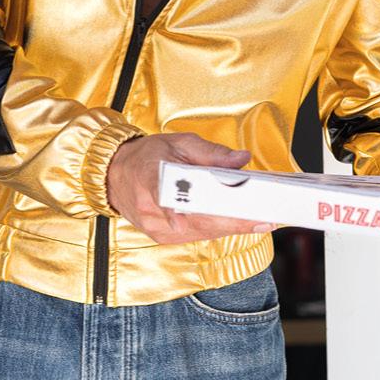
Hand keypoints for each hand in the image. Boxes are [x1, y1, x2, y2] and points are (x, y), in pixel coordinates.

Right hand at [106, 131, 279, 244]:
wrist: (113, 175)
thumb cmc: (147, 156)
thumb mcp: (179, 143)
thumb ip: (212, 153)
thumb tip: (241, 161)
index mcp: (154, 178)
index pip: (188, 198)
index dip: (224, 210)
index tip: (244, 214)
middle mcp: (153, 210)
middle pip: (203, 221)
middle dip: (238, 222)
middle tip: (267, 219)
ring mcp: (157, 228)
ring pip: (202, 232)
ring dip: (231, 227)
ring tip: (259, 220)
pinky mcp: (162, 237)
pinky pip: (196, 235)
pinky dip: (216, 229)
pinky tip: (236, 223)